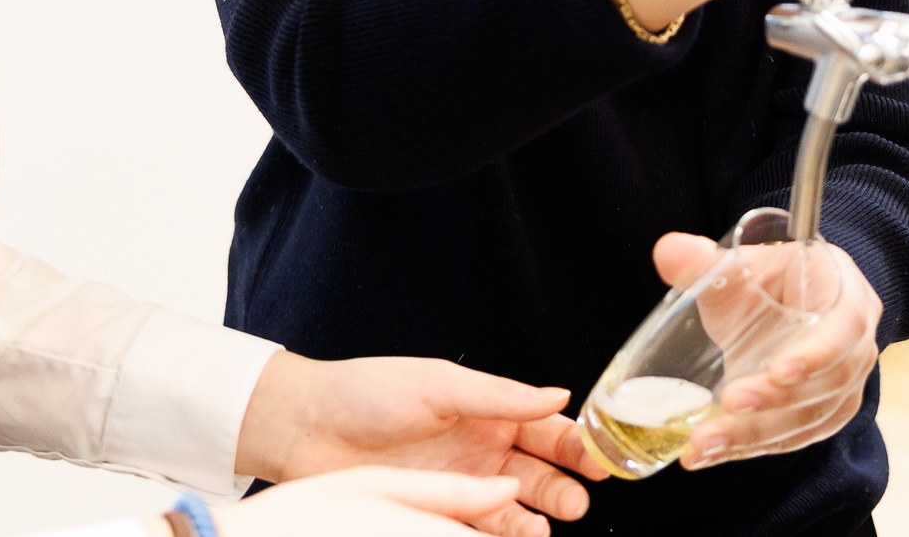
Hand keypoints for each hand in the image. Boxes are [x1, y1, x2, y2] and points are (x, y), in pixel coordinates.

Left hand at [235, 352, 594, 534]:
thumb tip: (559, 395)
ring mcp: (460, 485)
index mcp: (487, 411)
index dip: (579, 444)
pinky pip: (479, 531)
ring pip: (514, 509)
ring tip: (545, 526)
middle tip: (575, 501)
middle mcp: (481, 450)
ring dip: (536, 519)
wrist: (305, 428)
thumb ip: (500, 396)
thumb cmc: (367, 393)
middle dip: (563, 488)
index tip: (603, 459)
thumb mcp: (438, 386)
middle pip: (540, 474)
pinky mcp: (436, 514)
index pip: (548, 430)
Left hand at [643, 230, 881, 469]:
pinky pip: (793, 439)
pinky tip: (710, 453)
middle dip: (774, 401)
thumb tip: (668, 251)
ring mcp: (845, 387)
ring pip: (809, 420)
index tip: (777, 370)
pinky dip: (750, 448)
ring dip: (755, 435)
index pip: (844, 328)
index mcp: (845, 297)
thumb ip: (706, 261)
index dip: (816, 353)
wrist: (792, 304)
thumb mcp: (743, 266)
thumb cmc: (774, 281)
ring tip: (705, 442)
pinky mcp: (823, 416)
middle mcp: (855, 346)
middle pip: (828, 384)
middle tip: (728, 403)